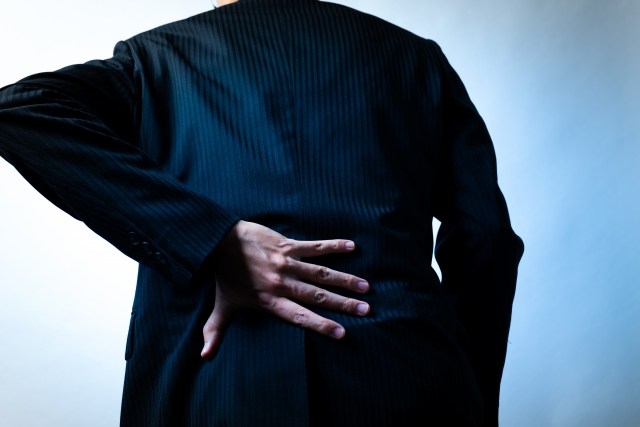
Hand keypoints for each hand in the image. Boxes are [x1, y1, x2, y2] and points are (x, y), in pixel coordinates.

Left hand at [201, 220, 369, 357]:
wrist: (218, 240)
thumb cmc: (224, 275)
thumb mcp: (223, 305)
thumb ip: (215, 331)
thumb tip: (204, 356)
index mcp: (270, 300)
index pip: (299, 316)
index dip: (321, 325)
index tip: (342, 333)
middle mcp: (282, 282)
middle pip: (318, 295)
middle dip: (343, 304)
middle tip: (366, 310)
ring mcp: (287, 262)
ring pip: (322, 272)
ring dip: (345, 279)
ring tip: (365, 287)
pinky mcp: (288, 245)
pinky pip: (315, 246)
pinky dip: (333, 245)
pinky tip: (352, 245)